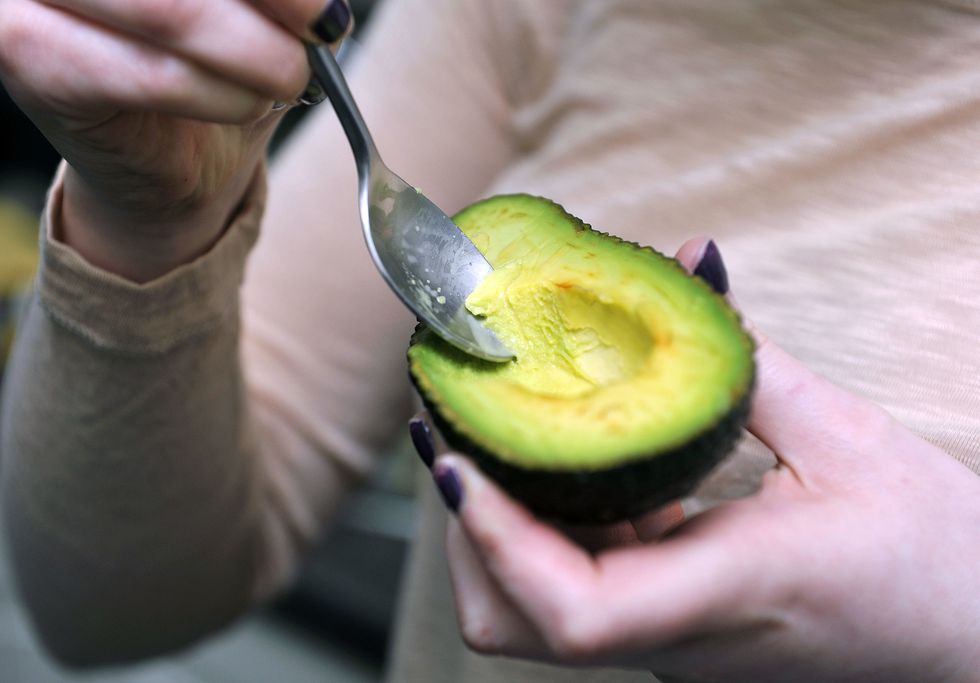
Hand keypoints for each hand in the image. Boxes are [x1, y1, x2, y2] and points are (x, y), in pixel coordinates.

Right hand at [0, 0, 351, 280]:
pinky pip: (151, 73)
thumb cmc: (208, 64)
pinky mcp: (29, 57)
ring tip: (289, 77)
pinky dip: (223, 95)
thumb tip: (321, 2)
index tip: (327, 10)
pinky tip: (248, 104)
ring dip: (254, 54)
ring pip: (169, 10)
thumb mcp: (250, 7)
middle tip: (324, 29)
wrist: (164, 161)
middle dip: (274, 2)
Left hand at [423, 239, 979, 681]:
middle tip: (452, 429)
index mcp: (730, 590)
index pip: (577, 610)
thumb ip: (750, 360)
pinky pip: (575, 589)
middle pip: (517, 620)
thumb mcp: (850, 443)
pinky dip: (544, 525)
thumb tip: (695, 268)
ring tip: (489, 435)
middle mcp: (679, 634)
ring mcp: (670, 640)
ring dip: (494, 527)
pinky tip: (561, 457)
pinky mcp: (673, 627)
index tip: (455, 459)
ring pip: (532, 612)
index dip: (497, 536)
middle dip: (467, 526)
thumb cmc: (934, 557)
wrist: (971, 645)